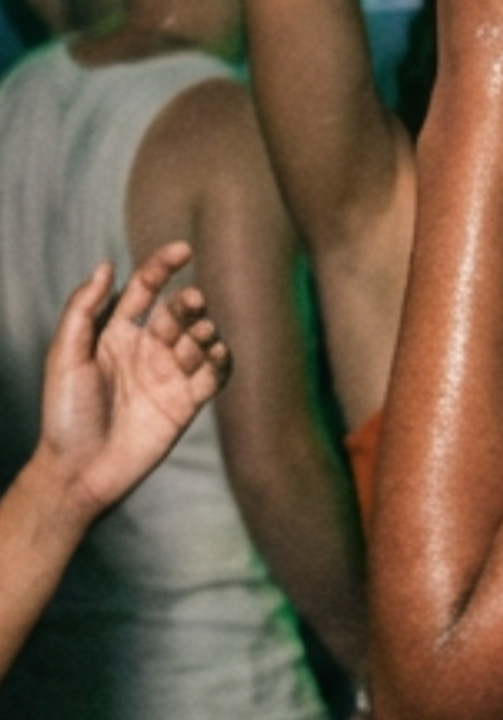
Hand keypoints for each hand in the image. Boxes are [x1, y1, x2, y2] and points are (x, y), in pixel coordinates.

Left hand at [34, 244, 230, 519]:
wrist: (80, 471)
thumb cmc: (65, 414)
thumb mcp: (65, 357)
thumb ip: (83, 310)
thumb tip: (106, 265)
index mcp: (115, 336)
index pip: (144, 291)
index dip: (162, 267)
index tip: (183, 249)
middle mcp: (146, 351)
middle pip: (178, 312)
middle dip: (189, 303)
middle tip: (191, 304)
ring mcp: (169, 376)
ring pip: (201, 339)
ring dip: (205, 331)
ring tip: (198, 338)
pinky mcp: (187, 403)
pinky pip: (214, 374)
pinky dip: (221, 361)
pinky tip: (216, 354)